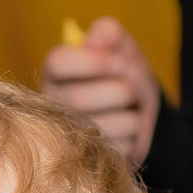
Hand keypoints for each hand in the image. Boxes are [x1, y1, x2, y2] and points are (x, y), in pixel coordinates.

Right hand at [41, 16, 160, 162]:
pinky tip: (129, 129)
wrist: (139, 109)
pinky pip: (118, 147)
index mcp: (55, 73)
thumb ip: (109, 33)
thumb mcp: (120, 47)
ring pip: (103, 126)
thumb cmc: (122, 74)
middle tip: (135, 87)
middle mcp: (52, 104)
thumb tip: (98, 37)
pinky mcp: (89, 159)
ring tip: (132, 107)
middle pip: (79, 100)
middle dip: (121, 90)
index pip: (57, 63)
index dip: (93, 62)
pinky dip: (135, 135)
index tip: (119, 61)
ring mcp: (67, 135)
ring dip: (133, 113)